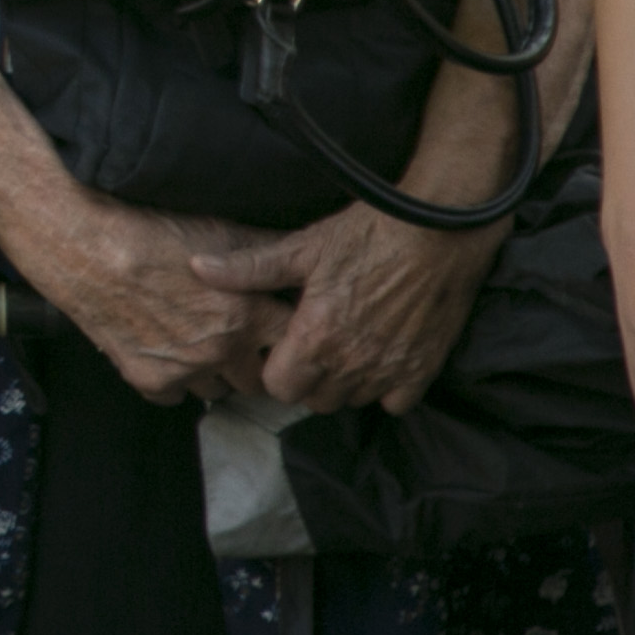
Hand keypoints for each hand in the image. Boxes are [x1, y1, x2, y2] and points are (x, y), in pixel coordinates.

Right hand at [16, 192, 291, 404]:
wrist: (85, 247)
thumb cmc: (149, 232)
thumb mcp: (219, 230)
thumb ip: (265, 252)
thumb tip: (301, 254)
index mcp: (248, 314)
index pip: (295, 345)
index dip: (288, 337)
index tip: (276, 332)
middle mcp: (223, 349)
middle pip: (259, 380)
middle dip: (251, 362)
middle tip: (233, 340)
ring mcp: (186, 369)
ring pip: (218, 391)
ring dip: (212, 372)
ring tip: (193, 341)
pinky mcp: (150, 380)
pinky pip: (175, 396)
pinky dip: (171, 379)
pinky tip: (161, 348)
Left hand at [189, 203, 499, 413]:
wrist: (437, 232)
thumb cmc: (365, 235)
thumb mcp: (302, 247)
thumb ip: (249, 269)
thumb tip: (197, 268)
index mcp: (315, 337)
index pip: (279, 387)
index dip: (274, 370)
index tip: (279, 348)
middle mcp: (351, 363)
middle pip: (314, 400)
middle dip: (306, 380)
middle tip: (309, 347)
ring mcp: (390, 370)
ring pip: (352, 402)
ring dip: (343, 383)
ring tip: (342, 348)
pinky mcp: (423, 370)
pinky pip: (395, 402)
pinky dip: (384, 388)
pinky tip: (378, 357)